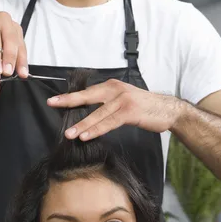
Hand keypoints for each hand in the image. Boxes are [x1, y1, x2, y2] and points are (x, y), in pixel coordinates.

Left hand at [47, 79, 183, 139]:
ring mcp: (122, 100)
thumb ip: (107, 103)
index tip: (54, 100)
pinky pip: (109, 122)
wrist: (167, 109)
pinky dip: (96, 129)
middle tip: (52, 104)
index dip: (70, 97)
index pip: (87, 92)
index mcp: (111, 86)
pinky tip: (86, 136)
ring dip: (82, 124)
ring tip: (69, 133)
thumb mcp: (123, 99)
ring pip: (97, 114)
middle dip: (69, 101)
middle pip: (87, 97)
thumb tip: (88, 114)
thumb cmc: (144, 107)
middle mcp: (115, 90)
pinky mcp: (129, 112)